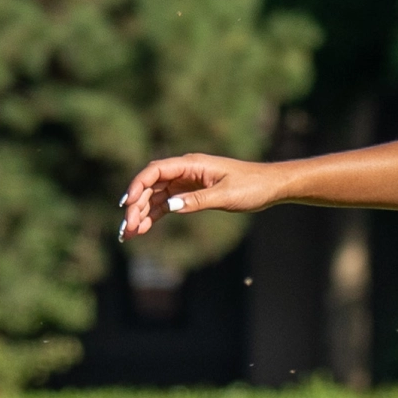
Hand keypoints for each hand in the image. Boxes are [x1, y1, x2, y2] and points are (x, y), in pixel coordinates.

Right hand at [119, 155, 285, 241]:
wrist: (271, 186)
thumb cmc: (252, 187)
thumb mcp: (226, 196)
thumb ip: (197, 201)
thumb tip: (169, 207)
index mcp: (192, 164)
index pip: (156, 171)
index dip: (138, 186)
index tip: (128, 204)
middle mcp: (185, 170)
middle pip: (151, 186)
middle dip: (136, 206)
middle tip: (126, 227)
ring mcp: (187, 182)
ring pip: (156, 196)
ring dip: (142, 213)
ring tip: (129, 233)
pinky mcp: (191, 193)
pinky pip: (167, 203)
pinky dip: (155, 215)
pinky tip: (144, 228)